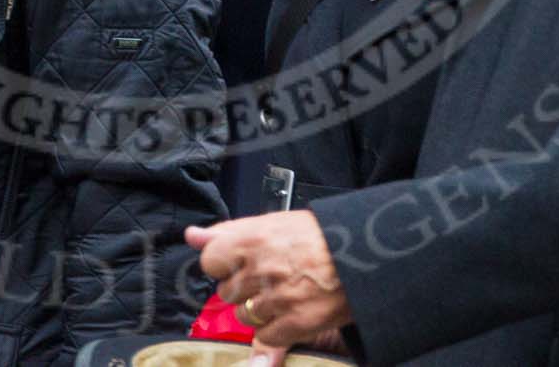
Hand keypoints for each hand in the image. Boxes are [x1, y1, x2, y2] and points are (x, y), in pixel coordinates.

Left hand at [186, 213, 350, 364]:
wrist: (366, 256)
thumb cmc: (320, 236)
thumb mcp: (273, 223)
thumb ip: (228, 231)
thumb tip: (192, 235)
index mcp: (254, 239)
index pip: (210, 260)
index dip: (223, 264)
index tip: (239, 262)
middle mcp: (262, 269)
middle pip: (227, 292)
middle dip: (243, 287)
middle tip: (269, 277)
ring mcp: (278, 299)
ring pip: (244, 315)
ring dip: (259, 309)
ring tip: (283, 293)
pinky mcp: (296, 324)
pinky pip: (265, 336)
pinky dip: (275, 329)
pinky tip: (291, 311)